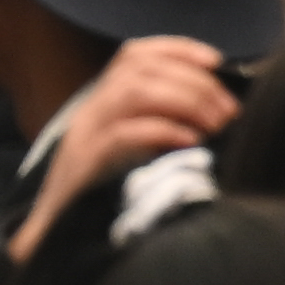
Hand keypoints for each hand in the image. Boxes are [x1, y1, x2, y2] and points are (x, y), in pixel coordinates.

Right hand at [12, 35, 240, 245]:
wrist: (56, 235)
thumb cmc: (104, 194)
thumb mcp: (131, 153)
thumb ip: (158, 128)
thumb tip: (215, 114)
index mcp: (102, 104)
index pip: (133, 54)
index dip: (176, 48)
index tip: (215, 60)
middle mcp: (91, 111)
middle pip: (139, 70)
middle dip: (193, 81)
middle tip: (228, 110)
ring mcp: (86, 135)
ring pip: (131, 93)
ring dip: (182, 100)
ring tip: (215, 123)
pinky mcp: (88, 163)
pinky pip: (123, 133)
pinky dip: (162, 130)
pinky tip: (192, 142)